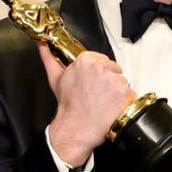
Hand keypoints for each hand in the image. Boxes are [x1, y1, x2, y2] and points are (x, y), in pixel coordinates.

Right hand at [39, 45, 135, 165]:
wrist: (76, 128)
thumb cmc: (68, 105)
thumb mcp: (56, 78)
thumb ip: (48, 57)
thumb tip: (40, 43)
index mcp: (86, 60)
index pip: (103, 60)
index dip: (100, 73)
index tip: (94, 83)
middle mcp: (101, 67)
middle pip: (115, 69)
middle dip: (109, 80)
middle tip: (98, 94)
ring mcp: (114, 80)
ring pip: (122, 81)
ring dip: (117, 91)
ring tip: (104, 101)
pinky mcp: (125, 93)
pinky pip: (130, 94)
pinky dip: (124, 101)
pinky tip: (112, 107)